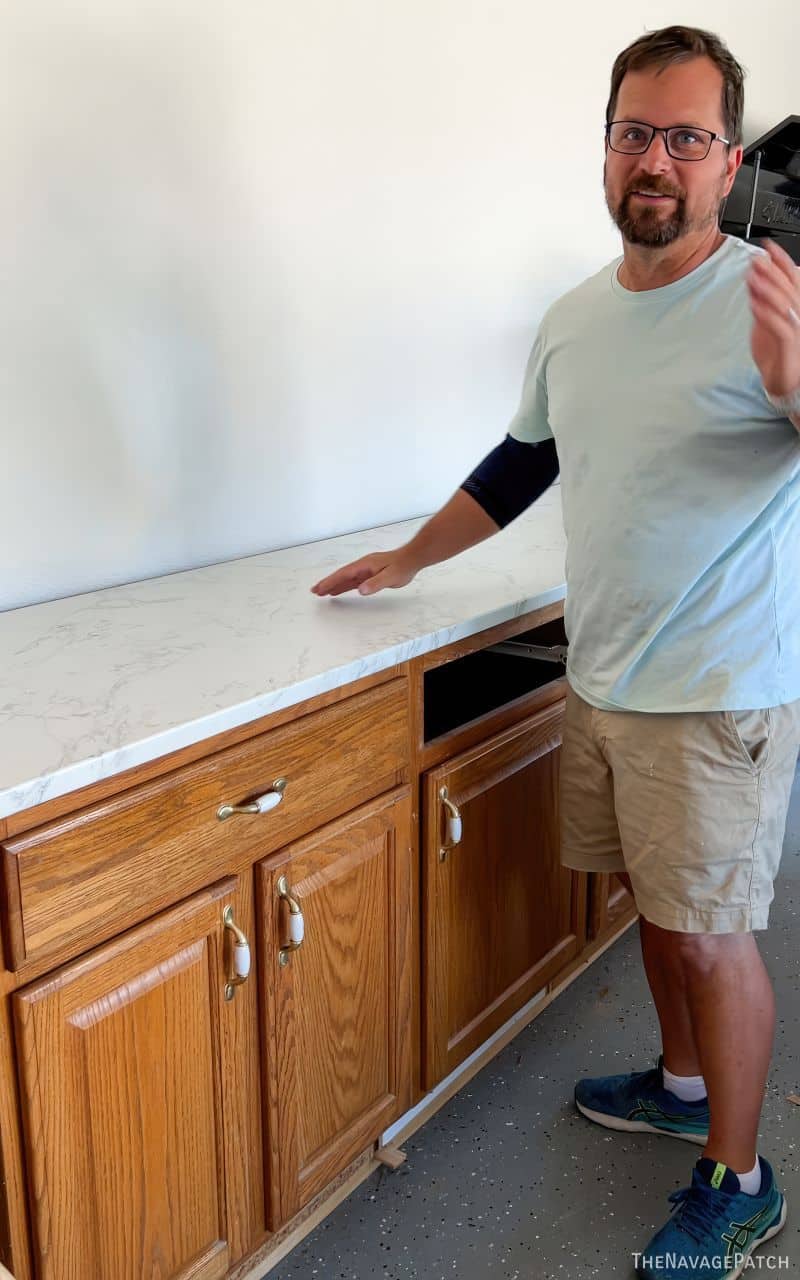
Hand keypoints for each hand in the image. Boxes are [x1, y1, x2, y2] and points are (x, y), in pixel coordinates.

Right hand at [310, 549, 418, 596]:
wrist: (412, 558)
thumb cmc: (402, 566)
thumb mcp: (389, 577)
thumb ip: (375, 584)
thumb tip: (360, 590)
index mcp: (364, 565)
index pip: (343, 575)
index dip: (330, 582)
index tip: (319, 588)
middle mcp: (362, 566)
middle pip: (341, 576)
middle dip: (327, 583)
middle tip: (314, 591)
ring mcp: (366, 570)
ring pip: (346, 579)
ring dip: (334, 585)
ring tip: (322, 592)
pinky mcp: (370, 574)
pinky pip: (353, 581)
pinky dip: (344, 586)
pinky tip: (339, 590)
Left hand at [746, 238, 799, 397]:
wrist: (781, 380)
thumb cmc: (775, 351)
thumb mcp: (764, 321)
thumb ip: (761, 300)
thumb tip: (753, 278)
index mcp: (795, 306)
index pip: (792, 278)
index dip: (781, 261)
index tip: (767, 247)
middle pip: (789, 288)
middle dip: (772, 271)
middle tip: (756, 259)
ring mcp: (797, 330)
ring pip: (786, 305)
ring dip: (769, 289)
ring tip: (753, 278)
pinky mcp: (789, 346)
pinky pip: (781, 327)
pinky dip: (767, 314)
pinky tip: (754, 304)